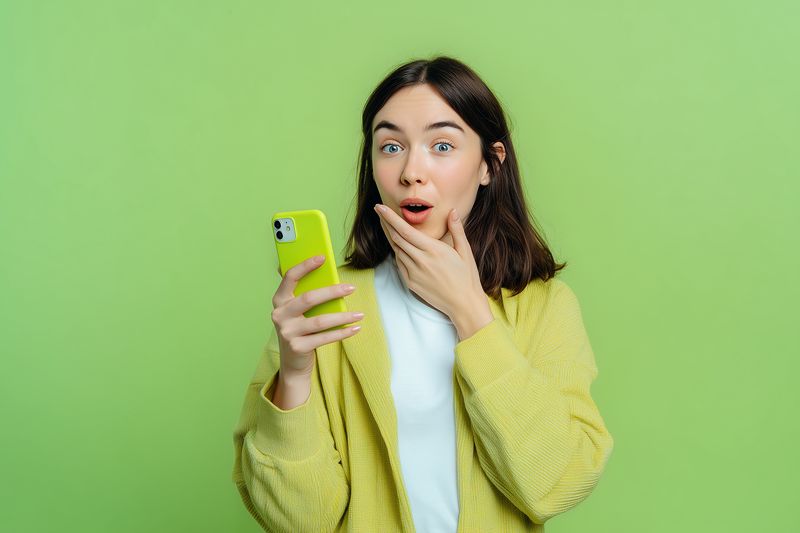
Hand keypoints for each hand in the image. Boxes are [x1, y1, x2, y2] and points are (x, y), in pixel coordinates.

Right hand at [270, 255, 363, 377]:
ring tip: (359, 314)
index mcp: (279, 300)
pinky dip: (342, 333)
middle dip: (332, 292)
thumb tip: (328, 276)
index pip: (289, 277)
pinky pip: (325, 338)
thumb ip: (306, 295)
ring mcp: (287, 332)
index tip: (322, 257)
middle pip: (309, 298)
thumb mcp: (297, 312)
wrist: (292, 362)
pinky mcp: (297, 347)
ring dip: (343, 317)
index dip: (305, 266)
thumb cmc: (300, 329)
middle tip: (351, 288)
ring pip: (320, 321)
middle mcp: (279, 315)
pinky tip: (355, 328)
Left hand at [373, 203, 484, 320]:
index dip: (390, 217)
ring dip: (390, 237)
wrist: (464, 304)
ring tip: (387, 226)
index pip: (405, 230)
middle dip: (386, 223)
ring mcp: (414, 273)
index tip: (379, 207)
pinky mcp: (411, 283)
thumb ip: (456, 229)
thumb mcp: (465, 251)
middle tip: (379, 212)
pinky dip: (397, 253)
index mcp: (433, 250)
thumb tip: (453, 211)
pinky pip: (399, 264)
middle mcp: (421, 261)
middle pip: (396, 238)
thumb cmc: (467, 277)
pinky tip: (398, 246)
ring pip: (396, 250)